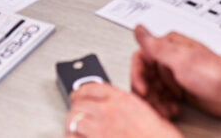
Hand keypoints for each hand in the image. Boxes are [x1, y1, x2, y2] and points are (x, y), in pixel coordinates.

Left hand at [66, 83, 181, 137]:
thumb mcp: (149, 115)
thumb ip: (129, 110)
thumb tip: (118, 113)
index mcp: (124, 100)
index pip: (93, 87)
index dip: (80, 91)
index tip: (76, 95)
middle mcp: (110, 111)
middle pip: (79, 103)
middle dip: (74, 110)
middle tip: (73, 115)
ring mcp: (100, 129)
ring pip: (74, 120)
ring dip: (71, 126)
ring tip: (72, 131)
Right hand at [130, 25, 220, 118]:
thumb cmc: (213, 73)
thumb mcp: (179, 58)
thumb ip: (155, 45)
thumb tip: (139, 28)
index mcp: (168, 46)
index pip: (141, 57)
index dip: (137, 75)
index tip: (142, 88)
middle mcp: (170, 59)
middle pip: (146, 76)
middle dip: (147, 92)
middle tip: (152, 102)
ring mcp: (175, 74)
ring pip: (153, 89)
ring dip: (155, 101)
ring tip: (165, 109)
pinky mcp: (180, 89)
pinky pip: (163, 97)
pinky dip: (164, 105)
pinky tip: (172, 109)